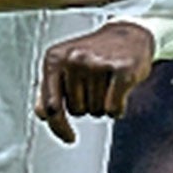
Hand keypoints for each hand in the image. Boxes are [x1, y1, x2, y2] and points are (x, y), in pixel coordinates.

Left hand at [34, 21, 159, 143]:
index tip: (69, 138)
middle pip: (77, 111)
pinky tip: (119, 92)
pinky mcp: (122, 69)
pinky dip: (118, 109)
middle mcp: (73, 59)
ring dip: (103, 105)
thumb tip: (43, 115)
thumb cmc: (94, 53)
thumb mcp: (64, 66)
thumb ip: (48, 90)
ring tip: (107, 83)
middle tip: (96, 85)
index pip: (50, 107)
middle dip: (88, 105)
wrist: (129, 34)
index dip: (59, 128)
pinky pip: (113, 109)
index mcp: (54, 59)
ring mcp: (97, 63)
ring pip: (96, 111)